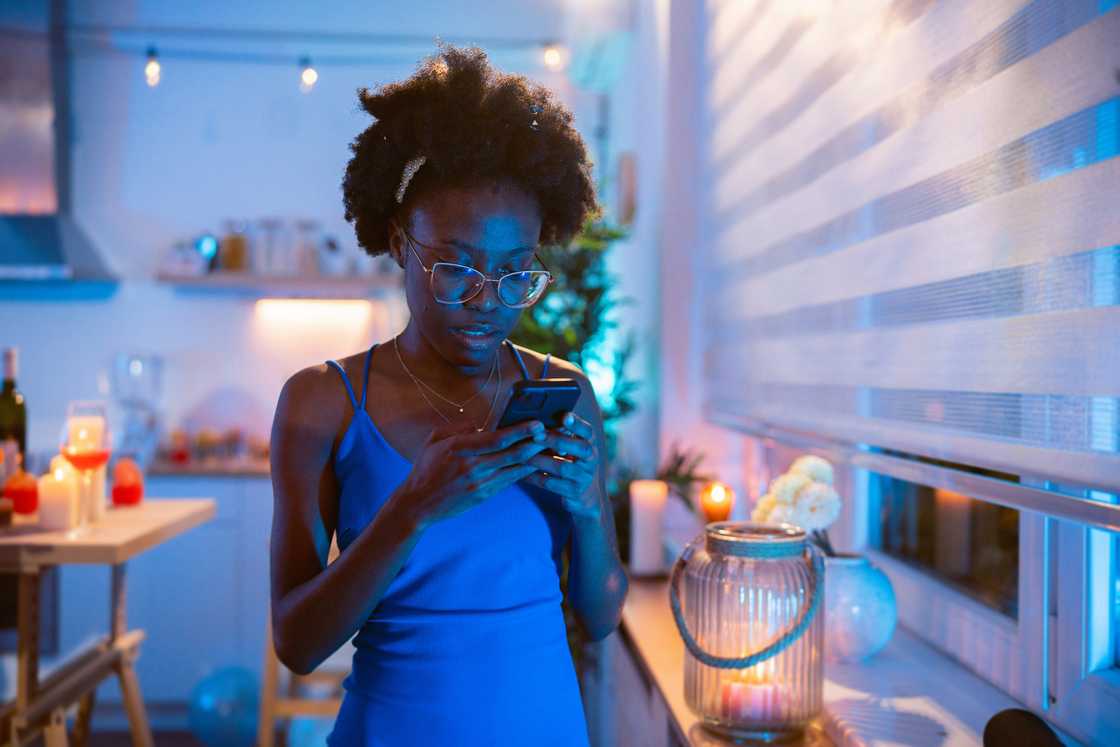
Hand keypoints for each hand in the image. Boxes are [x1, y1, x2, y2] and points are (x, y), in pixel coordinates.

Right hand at [393, 419, 549, 528]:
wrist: (418, 504)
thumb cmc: (425, 469)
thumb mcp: (436, 441)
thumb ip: (459, 429)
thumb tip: (481, 424)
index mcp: (461, 449)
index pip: (497, 439)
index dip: (520, 431)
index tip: (537, 423)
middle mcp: (473, 467)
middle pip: (513, 454)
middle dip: (535, 443)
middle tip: (552, 434)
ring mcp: (480, 483)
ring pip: (515, 469)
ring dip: (534, 458)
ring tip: (550, 448)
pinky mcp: (484, 495)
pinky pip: (509, 481)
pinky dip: (523, 472)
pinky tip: (534, 465)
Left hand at [521, 412, 600, 518]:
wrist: (585, 495)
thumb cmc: (570, 462)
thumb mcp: (571, 448)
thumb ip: (560, 434)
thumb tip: (534, 418)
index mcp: (590, 444)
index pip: (588, 431)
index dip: (578, 423)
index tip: (564, 416)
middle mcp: (591, 460)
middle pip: (580, 448)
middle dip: (558, 440)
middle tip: (537, 435)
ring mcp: (584, 477)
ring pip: (563, 468)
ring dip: (542, 461)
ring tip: (524, 456)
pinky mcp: (574, 493)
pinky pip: (552, 485)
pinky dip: (536, 478)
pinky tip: (522, 473)